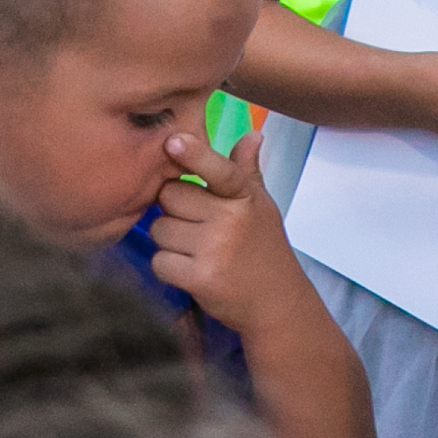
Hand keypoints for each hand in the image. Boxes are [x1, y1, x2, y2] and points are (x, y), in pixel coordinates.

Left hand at [144, 118, 301, 331]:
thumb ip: (247, 171)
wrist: (278, 303)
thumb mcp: (261, 207)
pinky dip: (168, 268)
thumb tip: (253, 134)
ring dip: (169, 241)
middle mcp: (231, 219)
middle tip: (195, 226)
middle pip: (169, 196)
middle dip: (173, 209)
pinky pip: (160, 261)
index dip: (194, 155)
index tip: (173, 141)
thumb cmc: (264, 249)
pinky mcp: (202, 278)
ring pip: (160, 229)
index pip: (218, 170)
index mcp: (244, 196)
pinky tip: (189, 271)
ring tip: (196, 251)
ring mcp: (216, 249)